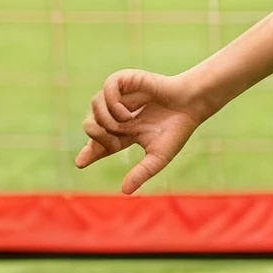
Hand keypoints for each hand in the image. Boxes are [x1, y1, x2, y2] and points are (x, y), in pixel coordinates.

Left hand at [74, 69, 211, 192]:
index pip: (100, 144)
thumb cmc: (177, 130)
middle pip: (90, 124)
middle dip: (97, 136)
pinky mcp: (126, 80)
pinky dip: (111, 103)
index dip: (90, 153)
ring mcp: (121, 97)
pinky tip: (127, 112)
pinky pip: (106, 88)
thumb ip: (141, 173)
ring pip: (94, 106)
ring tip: (127, 122)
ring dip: (106, 119)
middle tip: (114, 141)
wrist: (191, 104)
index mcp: (125, 133)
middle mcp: (119, 114)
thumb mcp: (158, 157)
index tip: (81, 163)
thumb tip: (124, 191)